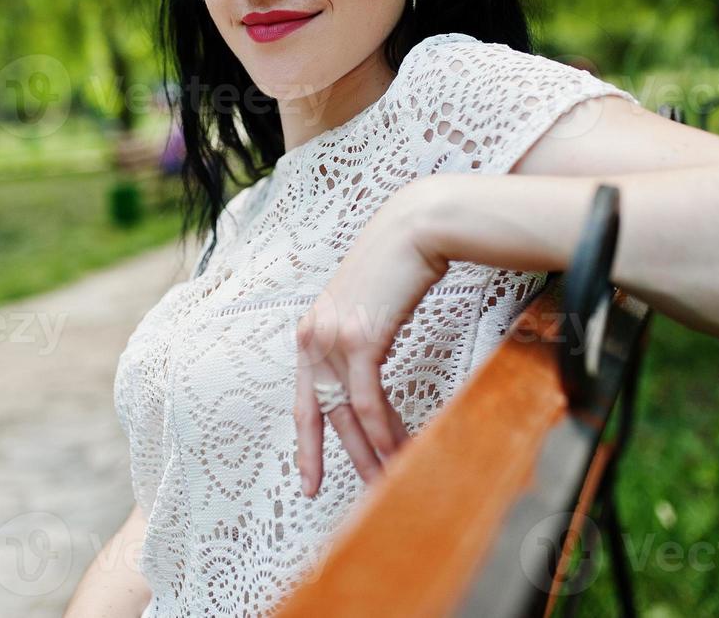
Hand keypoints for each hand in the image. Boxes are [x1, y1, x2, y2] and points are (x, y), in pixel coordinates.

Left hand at [293, 181, 448, 496]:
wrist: (414, 228)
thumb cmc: (396, 264)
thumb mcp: (365, 306)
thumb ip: (358, 338)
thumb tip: (369, 368)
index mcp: (312, 332)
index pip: (304, 402)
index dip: (307, 446)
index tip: (309, 481)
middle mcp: (314, 338)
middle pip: (326, 415)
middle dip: (346, 457)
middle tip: (365, 491)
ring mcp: (334, 338)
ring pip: (349, 412)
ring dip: (372, 449)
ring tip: (388, 477)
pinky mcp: (360, 338)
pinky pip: (369, 398)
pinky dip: (383, 428)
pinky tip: (397, 447)